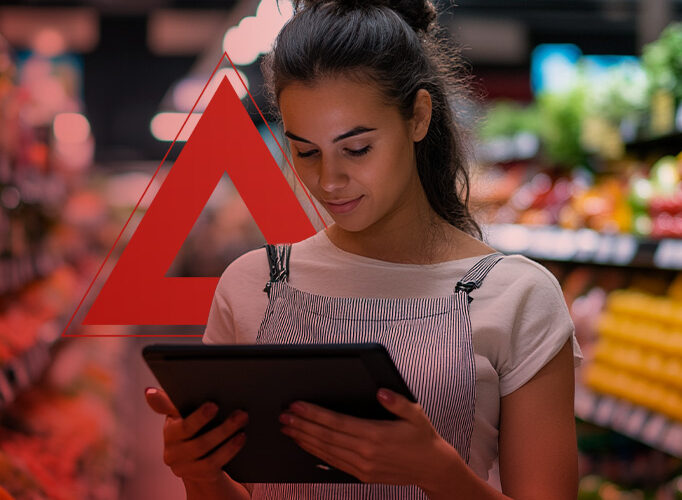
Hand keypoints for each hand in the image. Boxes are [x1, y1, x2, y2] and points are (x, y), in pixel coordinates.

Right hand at [144, 387, 248, 482]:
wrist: (203, 467)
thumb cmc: (196, 432)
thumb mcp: (185, 415)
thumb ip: (173, 402)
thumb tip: (149, 392)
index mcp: (169, 427)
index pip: (170, 413)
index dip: (185, 407)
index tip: (211, 404)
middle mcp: (170, 447)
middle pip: (189, 430)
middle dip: (212, 418)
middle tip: (237, 410)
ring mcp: (181, 464)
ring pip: (202, 447)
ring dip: (225, 432)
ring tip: (242, 419)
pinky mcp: (195, 475)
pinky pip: (212, 463)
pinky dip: (228, 449)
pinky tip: (241, 437)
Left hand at [278, 388, 459, 487]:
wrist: (432, 468)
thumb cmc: (423, 437)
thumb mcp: (415, 414)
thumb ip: (397, 402)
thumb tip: (381, 392)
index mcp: (376, 434)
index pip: (336, 423)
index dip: (314, 414)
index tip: (297, 406)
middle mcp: (366, 452)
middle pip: (326, 437)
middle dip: (302, 425)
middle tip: (283, 416)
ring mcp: (363, 466)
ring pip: (326, 452)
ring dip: (304, 439)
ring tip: (288, 429)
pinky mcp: (363, 475)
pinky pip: (334, 463)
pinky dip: (316, 453)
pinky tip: (305, 444)